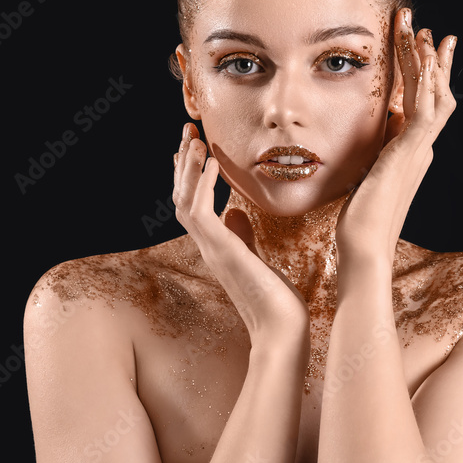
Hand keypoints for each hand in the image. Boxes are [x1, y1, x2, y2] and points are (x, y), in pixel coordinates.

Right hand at [173, 124, 308, 341]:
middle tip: (188, 131)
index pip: (192, 203)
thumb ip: (243, 234)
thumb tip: (236, 211)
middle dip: (183, 162)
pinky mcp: (221, 251)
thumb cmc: (275, 301)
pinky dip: (203, 184)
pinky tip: (213, 163)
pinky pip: (200, 212)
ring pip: (182, 201)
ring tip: (195, 140)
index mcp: (216, 245)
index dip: (188, 174)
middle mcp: (208, 245)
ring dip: (188, 168)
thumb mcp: (258, 258)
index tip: (193, 146)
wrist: (281, 331)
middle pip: (180, 196)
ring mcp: (211, 249)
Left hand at [335, 7, 457, 263]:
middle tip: (423, 25)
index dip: (419, 73)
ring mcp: (419, 150)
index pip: (418, 103)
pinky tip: (425, 57)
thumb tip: (371, 131)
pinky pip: (427, 108)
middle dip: (428, 58)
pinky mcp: (411, 152)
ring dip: (429, 60)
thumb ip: (373, 151)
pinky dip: (428, 80)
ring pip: (434, 94)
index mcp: (409, 152)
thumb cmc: (358, 220)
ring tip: (424, 30)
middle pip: (433, 93)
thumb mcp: (365, 174)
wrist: (363, 247)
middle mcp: (420, 148)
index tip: (415, 46)